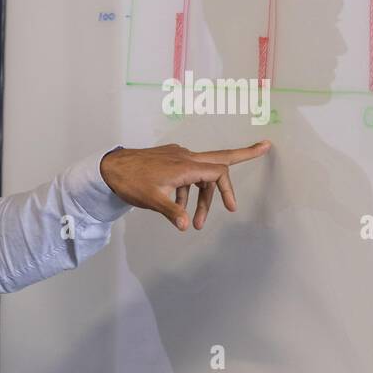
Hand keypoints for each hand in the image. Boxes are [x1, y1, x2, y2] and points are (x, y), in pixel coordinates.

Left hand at [99, 140, 271, 230]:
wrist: (108, 168)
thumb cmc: (130, 182)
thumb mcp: (152, 200)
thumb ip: (173, 212)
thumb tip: (186, 225)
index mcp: (185, 166)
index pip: (218, 172)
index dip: (228, 190)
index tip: (232, 207)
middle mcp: (185, 156)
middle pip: (219, 157)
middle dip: (243, 153)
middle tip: (263, 147)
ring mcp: (176, 155)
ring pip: (200, 174)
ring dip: (201, 196)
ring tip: (194, 221)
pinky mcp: (168, 158)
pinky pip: (186, 173)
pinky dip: (187, 190)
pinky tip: (178, 206)